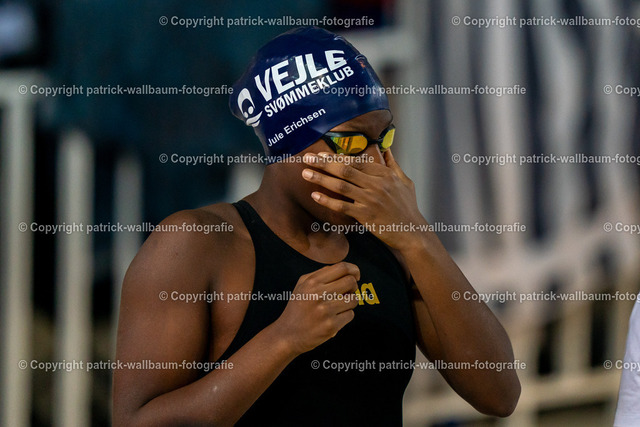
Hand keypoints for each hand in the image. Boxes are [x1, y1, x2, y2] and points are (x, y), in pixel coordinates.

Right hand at [273, 262, 359, 354]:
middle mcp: (318, 294)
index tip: (355, 275)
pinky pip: (350, 315)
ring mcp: (325, 310)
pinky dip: (345, 316)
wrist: (286, 335)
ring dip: (350, 302)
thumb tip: (345, 270)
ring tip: (340, 306)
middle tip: (348, 292)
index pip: (342, 268)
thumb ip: (321, 274)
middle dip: (353, 287)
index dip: (353, 270)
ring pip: (353, 299)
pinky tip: (335, 318)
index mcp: (311, 282)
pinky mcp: (331, 326)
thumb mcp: (302, 285)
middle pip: (350, 282)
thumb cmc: (296, 309)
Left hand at [302, 149, 427, 250]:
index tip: (321, 154)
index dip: (337, 157)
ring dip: (321, 179)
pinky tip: (315, 195)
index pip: (356, 161)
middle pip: (345, 170)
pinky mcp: (365, 215)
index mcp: (384, 174)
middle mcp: (377, 184)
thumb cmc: (407, 207)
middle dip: (323, 163)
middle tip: (306, 157)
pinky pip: (342, 206)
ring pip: (341, 186)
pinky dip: (327, 201)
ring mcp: (370, 200)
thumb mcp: (405, 181)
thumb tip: (386, 148)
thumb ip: (393, 164)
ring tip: (305, 173)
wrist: (411, 232)